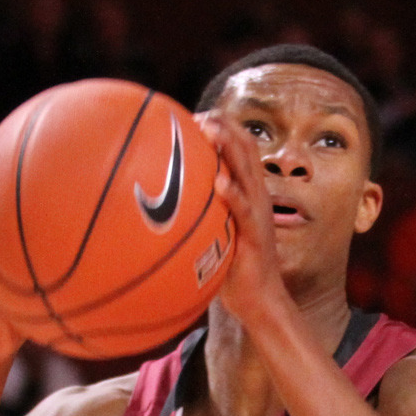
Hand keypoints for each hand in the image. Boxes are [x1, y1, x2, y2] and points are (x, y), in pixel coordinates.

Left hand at [198, 111, 286, 327]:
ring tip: (211, 130)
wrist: (259, 300)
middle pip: (245, 149)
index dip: (221, 126)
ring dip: (229, 147)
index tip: (194, 115)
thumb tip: (156, 207)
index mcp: (248, 192)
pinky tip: (219, 183)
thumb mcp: (213, 232)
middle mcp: (256, 195)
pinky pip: (244, 210)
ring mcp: (258, 213)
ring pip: (247, 171)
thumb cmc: (231, 268)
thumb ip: (197, 213)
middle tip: (198, 115)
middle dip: (224, 126)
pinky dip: (233, 194)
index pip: (239, 148)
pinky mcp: (256, 234)